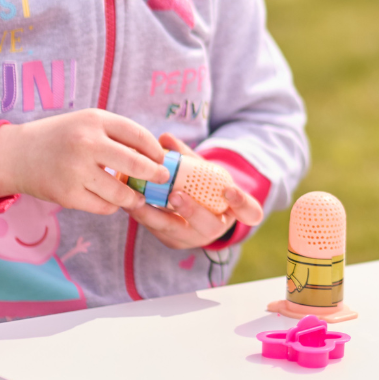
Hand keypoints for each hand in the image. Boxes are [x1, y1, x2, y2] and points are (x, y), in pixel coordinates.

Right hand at [0, 109, 169, 214]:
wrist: (17, 154)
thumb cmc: (59, 137)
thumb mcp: (86, 123)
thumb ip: (116, 134)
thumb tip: (154, 155)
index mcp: (94, 121)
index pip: (138, 135)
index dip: (155, 150)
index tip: (161, 159)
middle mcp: (86, 144)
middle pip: (136, 164)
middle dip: (154, 175)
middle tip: (161, 180)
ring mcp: (77, 171)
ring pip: (122, 193)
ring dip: (134, 198)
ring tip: (136, 197)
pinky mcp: (68, 195)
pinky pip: (104, 207)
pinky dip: (111, 206)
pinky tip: (109, 201)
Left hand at [130, 133, 263, 249]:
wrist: (193, 207)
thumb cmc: (203, 184)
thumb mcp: (202, 168)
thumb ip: (187, 155)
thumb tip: (165, 137)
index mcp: (235, 210)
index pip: (250, 212)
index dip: (242, 203)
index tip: (230, 189)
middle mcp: (218, 228)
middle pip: (209, 226)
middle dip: (191, 211)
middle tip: (175, 195)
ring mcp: (195, 238)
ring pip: (177, 232)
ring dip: (155, 215)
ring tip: (137, 199)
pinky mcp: (174, 242)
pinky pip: (159, 232)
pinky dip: (143, 217)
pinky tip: (129, 202)